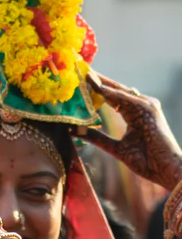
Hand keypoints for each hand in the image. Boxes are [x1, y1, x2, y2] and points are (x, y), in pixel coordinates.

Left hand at [76, 72, 181, 190]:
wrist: (165, 170)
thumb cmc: (146, 161)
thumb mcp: (115, 147)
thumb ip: (97, 138)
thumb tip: (73, 131)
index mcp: (134, 113)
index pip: (111, 96)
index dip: (96, 88)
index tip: (79, 80)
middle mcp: (141, 105)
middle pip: (114, 89)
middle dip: (96, 80)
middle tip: (78, 68)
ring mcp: (146, 106)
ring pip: (118, 91)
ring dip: (100, 82)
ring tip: (83, 74)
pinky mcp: (149, 109)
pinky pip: (125, 98)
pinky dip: (110, 93)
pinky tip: (96, 87)